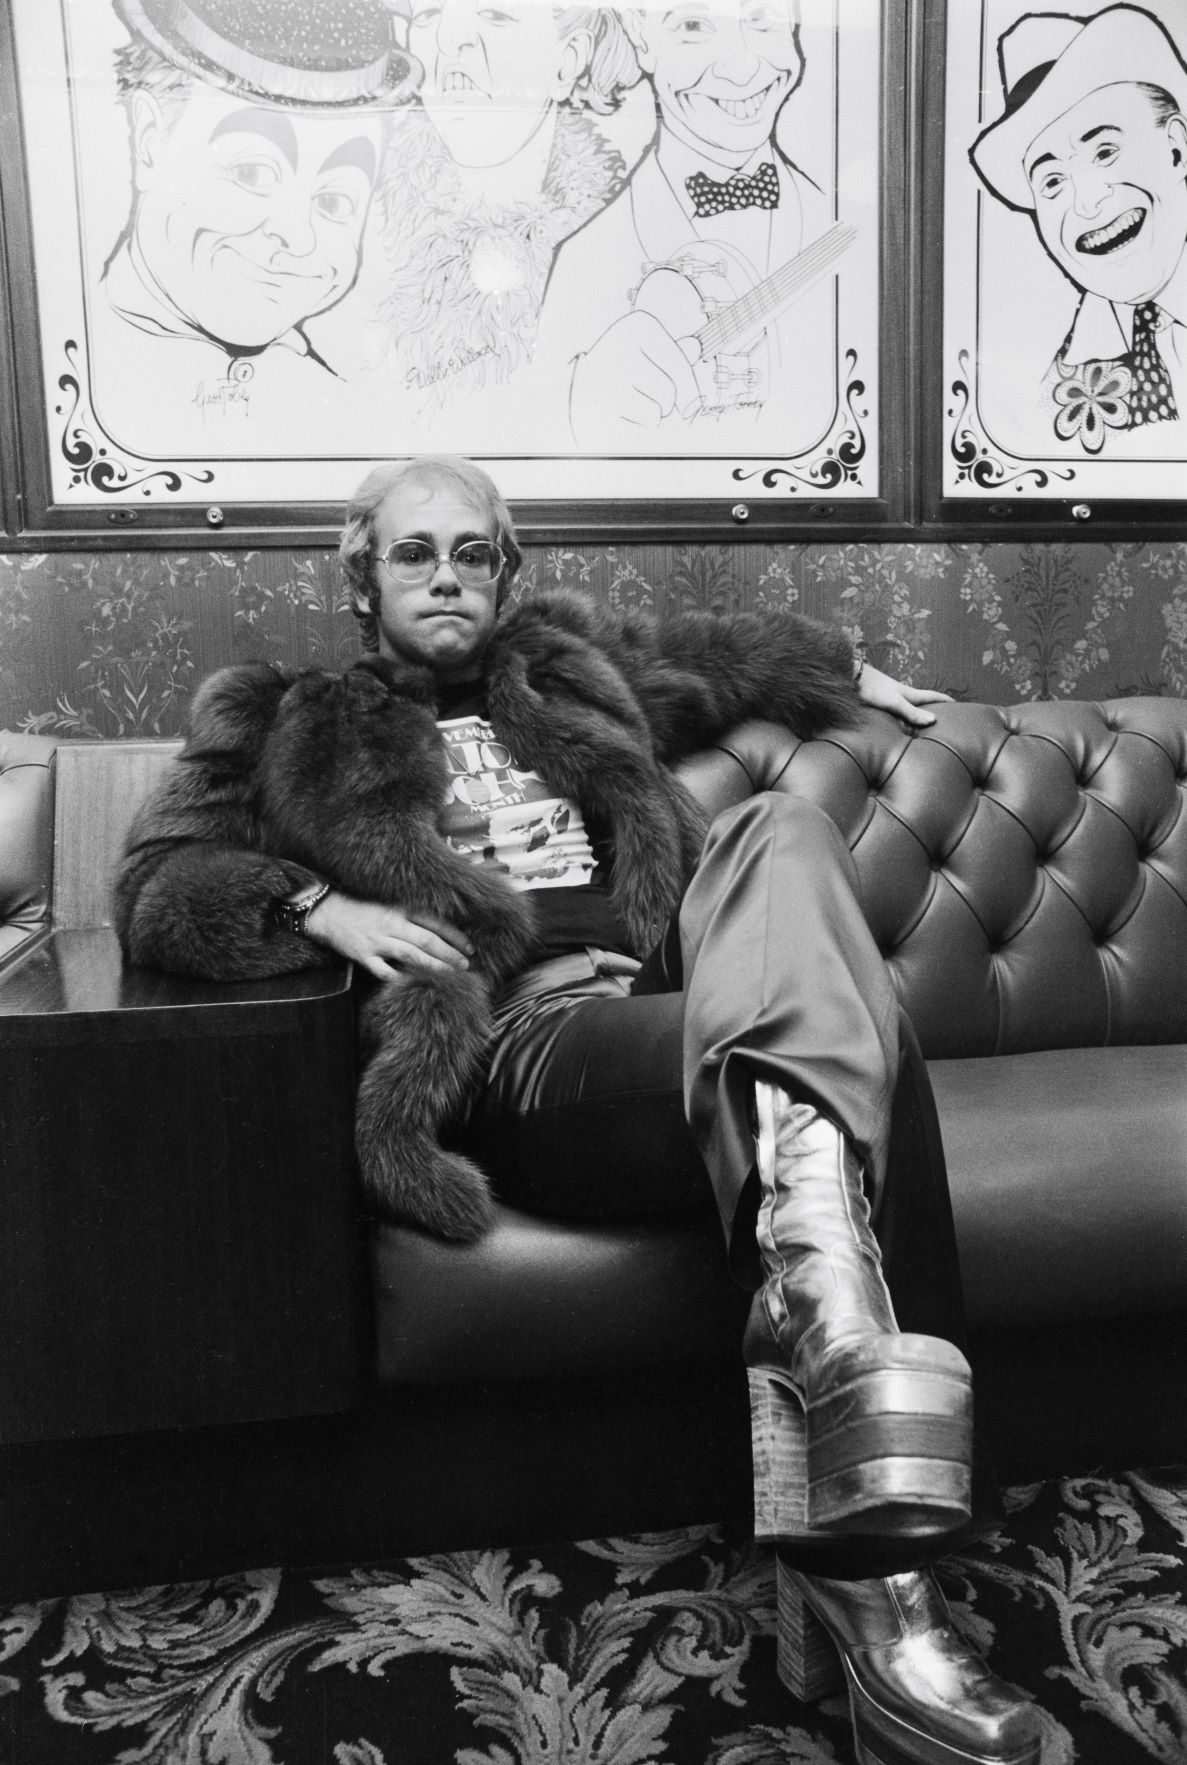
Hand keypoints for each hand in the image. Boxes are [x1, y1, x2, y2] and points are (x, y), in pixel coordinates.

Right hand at [303, 891, 474, 983]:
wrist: (326, 910)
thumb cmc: (359, 905)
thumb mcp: (388, 903)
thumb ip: (410, 915)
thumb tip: (438, 930)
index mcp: (399, 909)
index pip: (435, 923)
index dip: (455, 936)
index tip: (470, 947)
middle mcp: (391, 924)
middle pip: (428, 940)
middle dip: (451, 954)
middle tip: (466, 965)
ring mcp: (377, 941)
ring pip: (412, 955)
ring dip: (434, 966)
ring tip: (451, 975)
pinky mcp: (363, 956)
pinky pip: (385, 971)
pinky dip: (401, 978)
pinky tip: (416, 985)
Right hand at [569, 312, 701, 446]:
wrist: (572, 387)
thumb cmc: (617, 367)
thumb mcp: (644, 349)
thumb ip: (672, 352)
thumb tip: (696, 347)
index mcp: (638, 325)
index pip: (682, 366)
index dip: (687, 386)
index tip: (683, 393)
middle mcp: (622, 347)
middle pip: (671, 393)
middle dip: (664, 402)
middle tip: (640, 392)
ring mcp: (609, 379)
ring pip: (658, 413)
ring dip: (649, 415)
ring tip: (628, 401)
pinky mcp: (601, 409)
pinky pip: (638, 428)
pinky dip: (634, 426)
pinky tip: (619, 412)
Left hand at [858, 661, 950, 729]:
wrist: (850, 677)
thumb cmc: (872, 688)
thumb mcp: (894, 702)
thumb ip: (911, 712)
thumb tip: (933, 720)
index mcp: (909, 694)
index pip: (932, 696)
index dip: (945, 699)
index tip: (957, 702)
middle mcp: (902, 695)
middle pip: (921, 702)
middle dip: (932, 708)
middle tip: (943, 716)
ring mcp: (890, 697)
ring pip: (908, 708)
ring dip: (915, 714)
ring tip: (921, 724)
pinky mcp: (879, 701)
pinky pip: (895, 712)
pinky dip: (901, 718)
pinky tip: (897, 723)